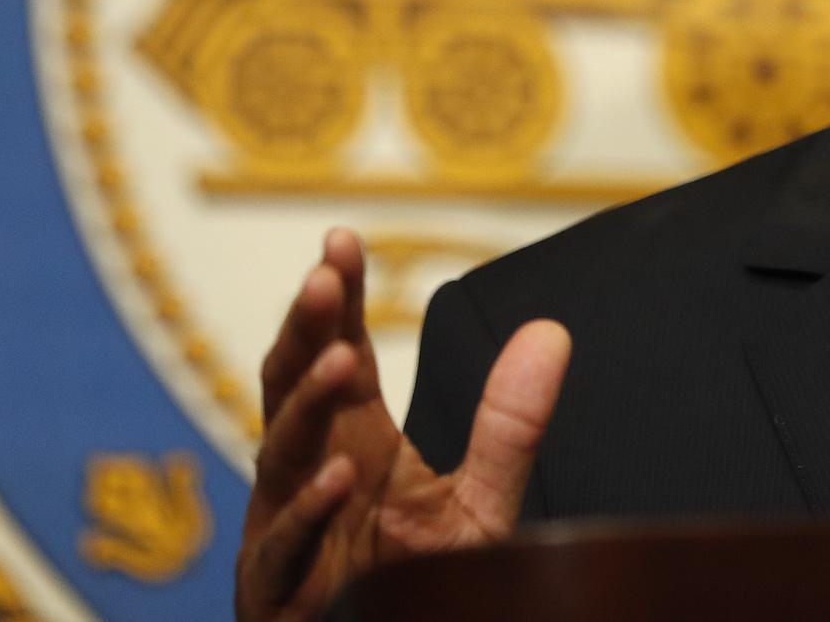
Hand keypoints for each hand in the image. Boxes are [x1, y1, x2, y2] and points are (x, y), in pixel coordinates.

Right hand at [234, 228, 570, 621]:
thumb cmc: (421, 591)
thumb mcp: (480, 506)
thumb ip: (507, 425)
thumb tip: (550, 331)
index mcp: (351, 443)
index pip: (336, 354)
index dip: (337, 301)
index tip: (342, 242)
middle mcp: (309, 475)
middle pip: (292, 387)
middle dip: (304, 331)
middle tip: (326, 278)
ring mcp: (286, 532)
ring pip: (280, 456)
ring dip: (306, 406)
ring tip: (339, 360)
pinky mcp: (279, 593)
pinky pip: (285, 547)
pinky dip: (308, 510)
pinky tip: (336, 473)